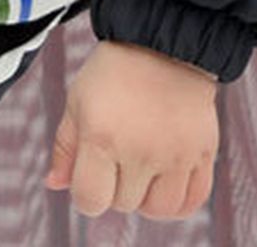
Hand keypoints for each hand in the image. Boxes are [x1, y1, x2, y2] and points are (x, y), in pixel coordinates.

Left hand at [47, 39, 217, 218]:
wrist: (161, 45)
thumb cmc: (112, 72)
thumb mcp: (78, 101)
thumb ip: (66, 147)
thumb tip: (54, 184)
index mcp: (101, 137)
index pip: (90, 200)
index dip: (85, 195)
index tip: (89, 177)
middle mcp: (140, 151)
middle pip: (123, 204)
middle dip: (115, 187)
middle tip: (116, 156)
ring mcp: (175, 156)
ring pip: (159, 210)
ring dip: (146, 198)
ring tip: (141, 171)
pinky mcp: (202, 154)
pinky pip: (192, 201)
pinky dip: (178, 201)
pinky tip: (165, 181)